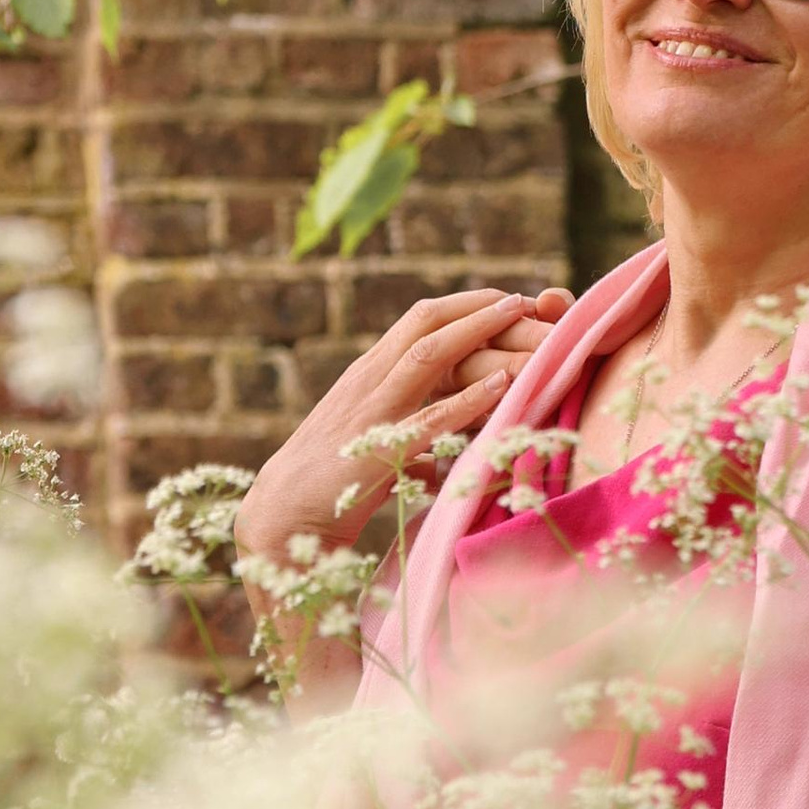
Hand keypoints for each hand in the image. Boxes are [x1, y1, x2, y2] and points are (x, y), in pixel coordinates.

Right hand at [234, 283, 571, 574]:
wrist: (285, 512)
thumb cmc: (333, 479)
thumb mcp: (373, 434)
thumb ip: (409, 422)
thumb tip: (457, 432)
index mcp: (369, 373)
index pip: (418, 320)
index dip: (465, 305)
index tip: (506, 299)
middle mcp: (369, 380)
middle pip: (425, 323)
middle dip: (476, 305)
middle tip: (523, 297)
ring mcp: (373, 410)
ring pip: (428, 356)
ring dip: (477, 332)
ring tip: (519, 316)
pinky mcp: (379, 449)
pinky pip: (430, 417)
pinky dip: (468, 399)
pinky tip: (501, 385)